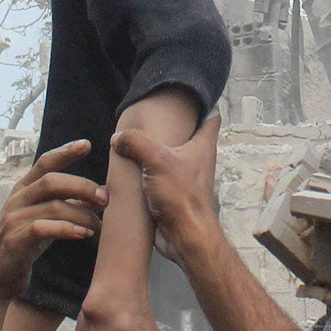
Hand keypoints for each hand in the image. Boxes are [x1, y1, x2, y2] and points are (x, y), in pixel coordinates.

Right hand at [0, 140, 108, 308]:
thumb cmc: (24, 245)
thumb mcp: (45, 220)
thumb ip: (66, 205)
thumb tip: (100, 195)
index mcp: (23, 190)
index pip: (44, 163)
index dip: (65, 152)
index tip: (87, 144)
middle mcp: (16, 200)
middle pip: (51, 181)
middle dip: (82, 186)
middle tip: (105, 198)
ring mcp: (13, 220)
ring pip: (53, 206)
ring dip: (82, 214)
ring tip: (99, 226)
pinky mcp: (14, 241)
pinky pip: (42, 228)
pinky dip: (66, 229)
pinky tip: (82, 235)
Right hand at [113, 116, 222, 259]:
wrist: (185, 237)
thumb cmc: (180, 197)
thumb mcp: (156, 160)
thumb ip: (135, 143)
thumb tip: (118, 138)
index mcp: (202, 146)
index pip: (212, 116)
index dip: (204, 102)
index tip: (189, 93)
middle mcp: (198, 160)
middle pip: (190, 135)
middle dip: (176, 124)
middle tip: (156, 114)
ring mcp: (187, 178)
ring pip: (173, 157)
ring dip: (158, 150)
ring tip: (137, 141)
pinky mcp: (174, 194)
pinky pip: (161, 176)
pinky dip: (149, 171)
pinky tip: (133, 170)